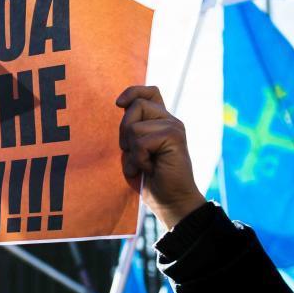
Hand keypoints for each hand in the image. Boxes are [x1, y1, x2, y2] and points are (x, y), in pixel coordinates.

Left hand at [116, 85, 204, 229]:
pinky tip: (150, 168)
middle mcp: (169, 120)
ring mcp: (174, 127)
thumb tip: (122, 105)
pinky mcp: (175, 136)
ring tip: (143, 164)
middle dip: (124, 131)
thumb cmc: (149, 178)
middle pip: (136, 106)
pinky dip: (139, 159)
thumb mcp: (133, 150)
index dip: (133, 92)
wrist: (170, 200)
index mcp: (160, 121)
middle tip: (134, 153)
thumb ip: (131, 128)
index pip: (149, 92)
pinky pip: (141, 142)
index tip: (118, 103)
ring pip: (135, 126)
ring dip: (132, 150)